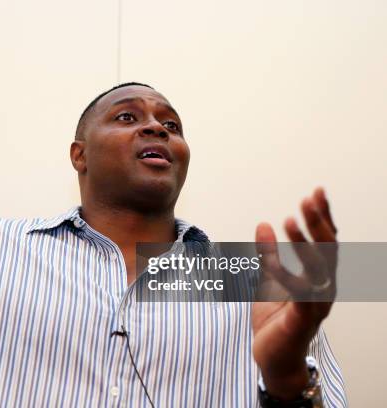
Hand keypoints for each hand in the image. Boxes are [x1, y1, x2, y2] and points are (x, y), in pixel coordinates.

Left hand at [252, 187, 337, 399]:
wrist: (274, 358)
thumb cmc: (275, 319)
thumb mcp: (269, 280)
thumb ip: (268, 254)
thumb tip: (262, 224)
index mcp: (318, 276)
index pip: (326, 241)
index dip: (323, 216)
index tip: (317, 191)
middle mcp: (324, 287)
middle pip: (329, 250)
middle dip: (319, 223)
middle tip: (307, 199)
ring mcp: (316, 303)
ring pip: (319, 269)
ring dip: (306, 244)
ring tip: (290, 220)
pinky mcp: (302, 318)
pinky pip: (296, 293)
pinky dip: (283, 274)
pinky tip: (269, 260)